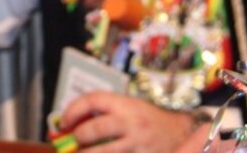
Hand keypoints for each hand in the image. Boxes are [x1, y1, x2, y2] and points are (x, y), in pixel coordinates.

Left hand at [60, 92, 204, 152]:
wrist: (181, 132)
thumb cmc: (147, 120)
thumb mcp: (128, 108)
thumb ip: (104, 113)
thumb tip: (69, 123)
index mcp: (125, 104)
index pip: (93, 100)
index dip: (73, 110)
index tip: (65, 122)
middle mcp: (131, 122)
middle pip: (95, 129)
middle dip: (78, 138)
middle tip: (72, 143)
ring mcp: (138, 143)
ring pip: (103, 152)